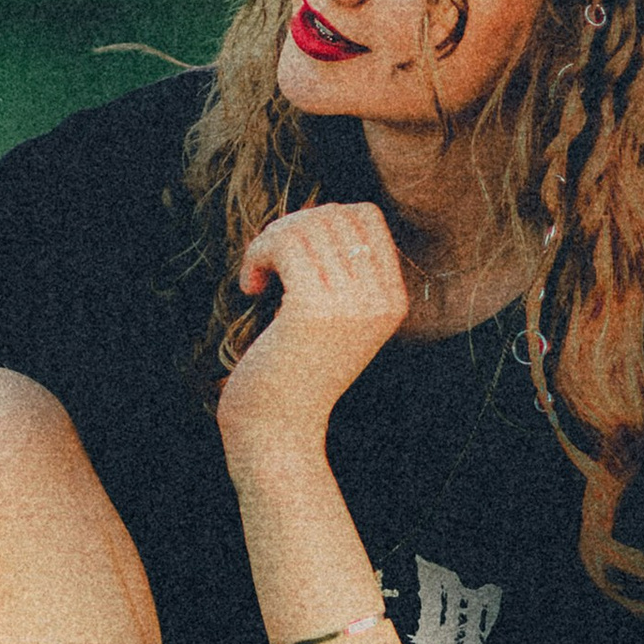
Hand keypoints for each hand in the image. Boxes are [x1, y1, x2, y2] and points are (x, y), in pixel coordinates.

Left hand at [216, 202, 407, 471]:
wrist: (278, 431)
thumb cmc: (294, 371)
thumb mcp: (333, 317)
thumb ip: (339, 270)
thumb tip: (317, 212)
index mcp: (393, 300)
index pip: (365, 216)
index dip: (321, 219)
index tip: (293, 257)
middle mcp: (380, 300)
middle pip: (333, 214)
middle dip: (290, 227)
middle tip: (268, 265)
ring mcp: (351, 305)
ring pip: (306, 224)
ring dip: (268, 242)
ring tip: (258, 276)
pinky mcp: (314, 310)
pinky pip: (284, 244)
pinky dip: (257, 255)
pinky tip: (251, 287)